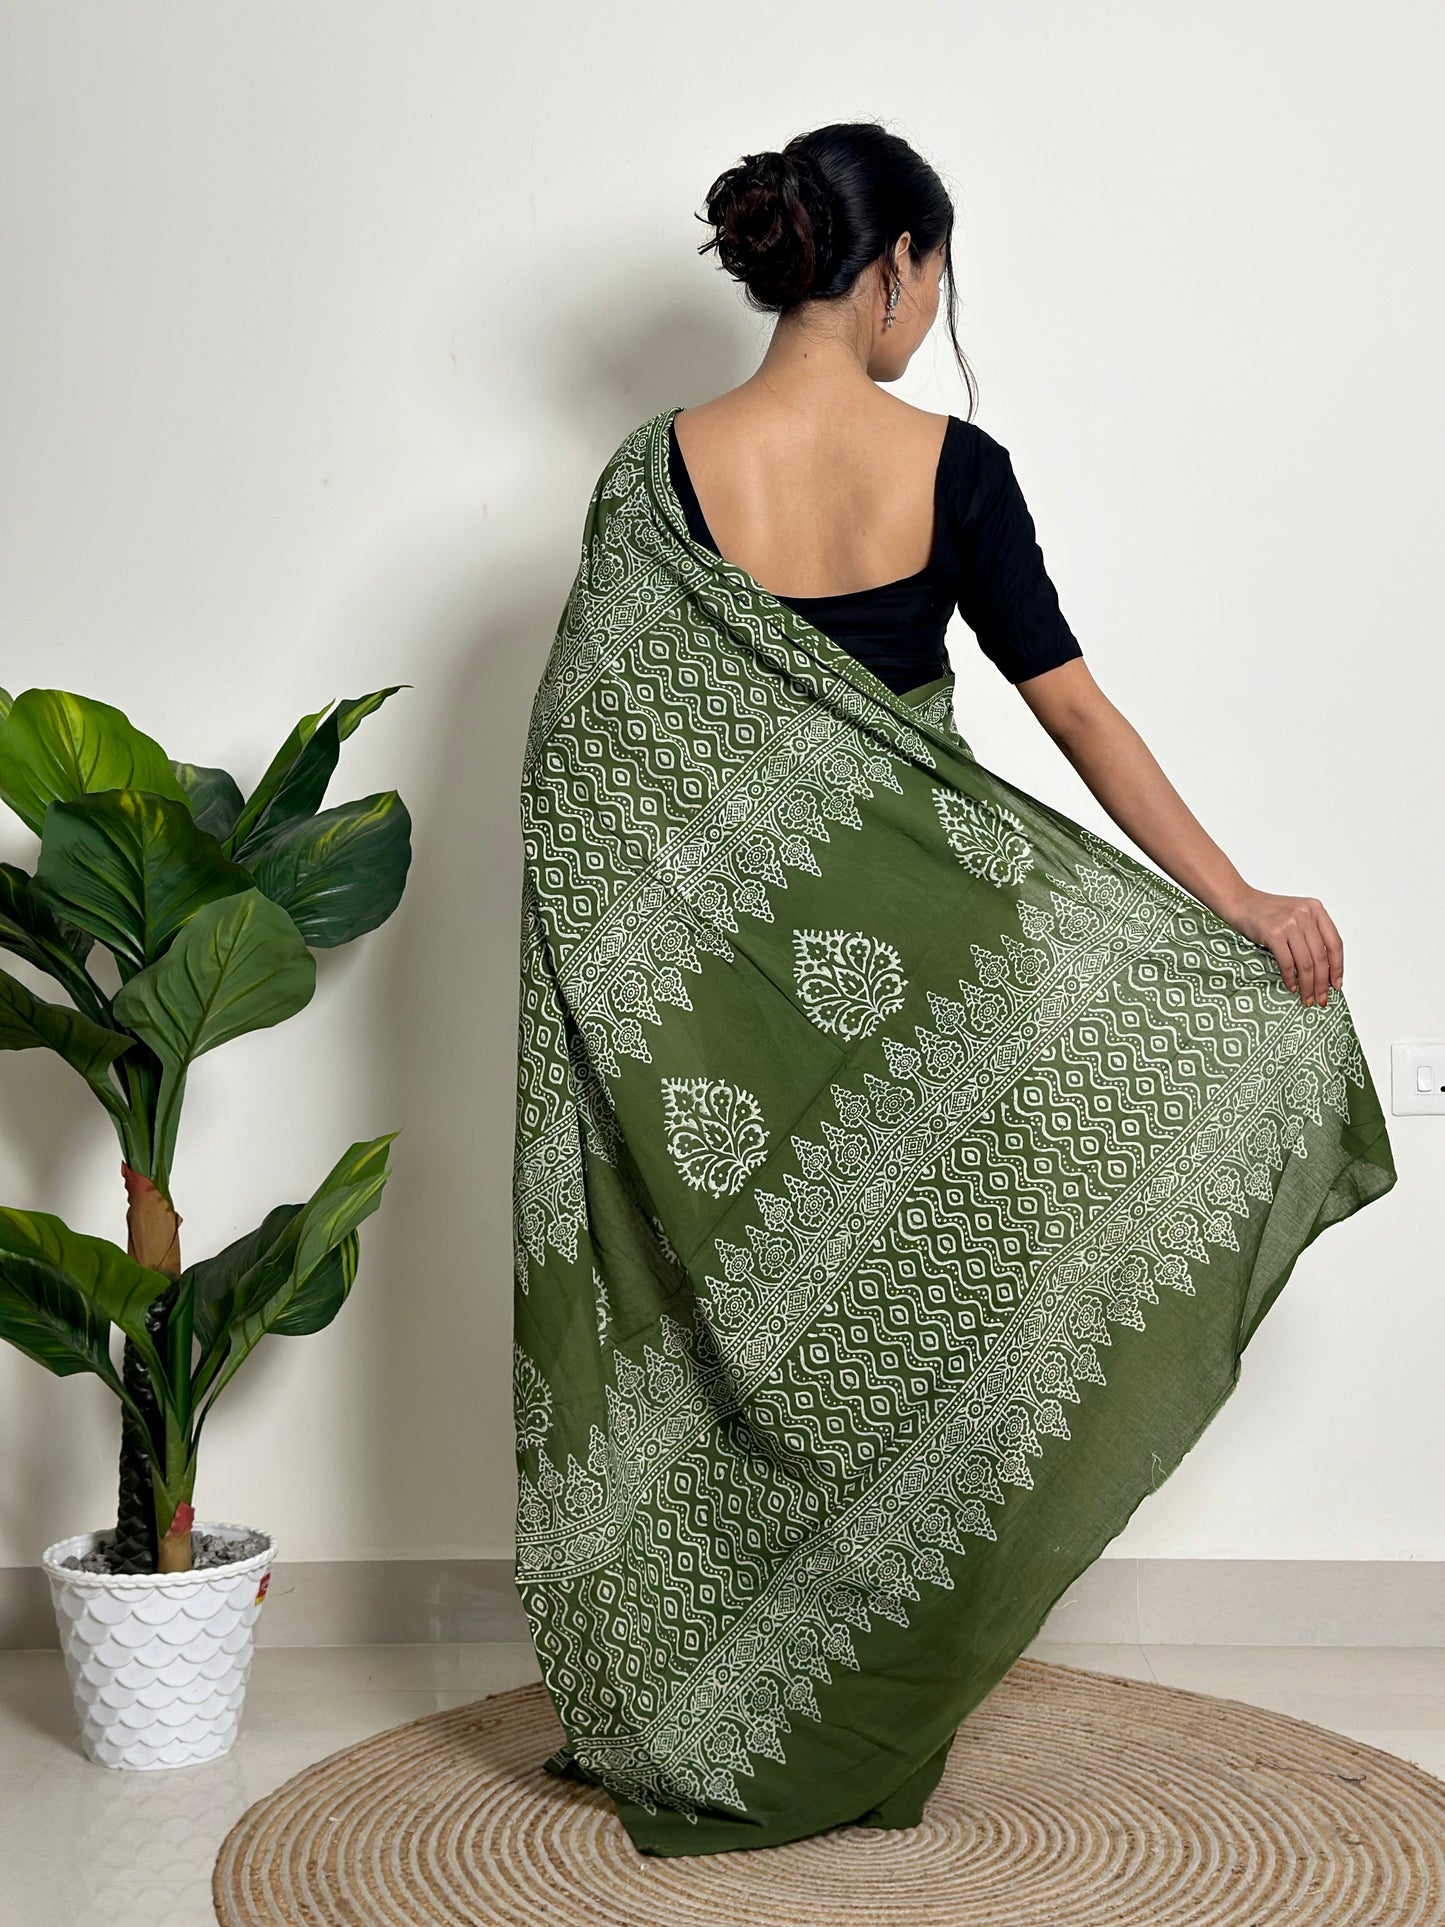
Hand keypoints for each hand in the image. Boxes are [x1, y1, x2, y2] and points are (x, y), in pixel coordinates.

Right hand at [1220, 886, 1342, 1006]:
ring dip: (1307, 985)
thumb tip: (1323, 968)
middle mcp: (1305, 915)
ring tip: (1306, 997)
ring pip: (1306, 963)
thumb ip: (1311, 933)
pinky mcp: (1273, 934)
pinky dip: (1290, 979)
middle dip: (1322, 982)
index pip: (1334, 943)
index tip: (1336, 984)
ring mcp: (1289, 924)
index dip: (1337, 967)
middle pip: (1321, 956)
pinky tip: (1291, 987)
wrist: (1240, 902)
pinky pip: (1287, 963)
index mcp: (1316, 909)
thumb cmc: (1266, 912)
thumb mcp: (1296, 915)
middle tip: (1321, 998)